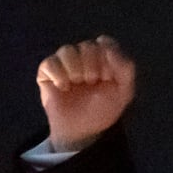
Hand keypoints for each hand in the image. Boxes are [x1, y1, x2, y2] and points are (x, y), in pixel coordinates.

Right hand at [35, 35, 136, 151]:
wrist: (83, 130)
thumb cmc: (103, 109)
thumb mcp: (124, 91)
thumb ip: (125, 67)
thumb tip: (107, 46)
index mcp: (104, 58)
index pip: (105, 42)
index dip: (107, 58)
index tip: (108, 76)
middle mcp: (83, 56)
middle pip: (87, 46)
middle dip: (92, 65)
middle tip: (93, 82)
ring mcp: (64, 63)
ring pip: (67, 50)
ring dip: (75, 68)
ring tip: (78, 83)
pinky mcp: (47, 72)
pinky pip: (50, 62)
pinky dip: (58, 74)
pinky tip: (64, 87)